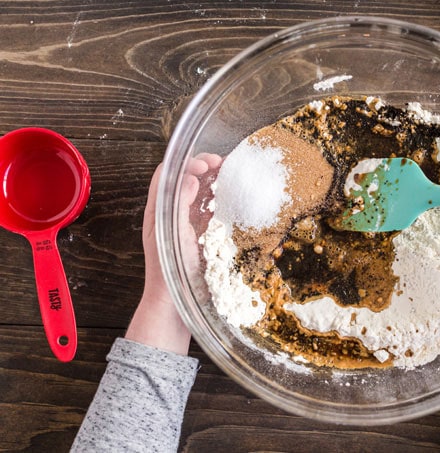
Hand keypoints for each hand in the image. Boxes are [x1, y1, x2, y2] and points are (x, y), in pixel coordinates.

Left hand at [125, 154, 221, 354]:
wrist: (173, 306)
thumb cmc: (169, 272)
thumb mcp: (173, 233)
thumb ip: (179, 203)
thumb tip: (189, 178)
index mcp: (157, 210)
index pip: (167, 174)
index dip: (186, 163)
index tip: (208, 163)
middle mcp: (169, 214)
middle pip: (183, 180)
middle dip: (202, 168)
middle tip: (223, 164)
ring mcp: (183, 226)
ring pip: (196, 194)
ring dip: (211, 182)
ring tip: (229, 176)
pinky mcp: (196, 237)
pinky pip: (206, 212)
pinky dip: (217, 201)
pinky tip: (230, 201)